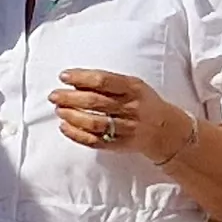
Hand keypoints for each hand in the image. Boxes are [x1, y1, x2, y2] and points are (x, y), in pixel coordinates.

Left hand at [52, 69, 198, 164]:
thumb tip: (76, 82)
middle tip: (54, 96)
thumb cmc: (143, 103)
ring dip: (72, 116)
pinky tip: (65, 127)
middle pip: (95, 102)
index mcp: (134, 88)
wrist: (166, 130)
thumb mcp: (133, 86)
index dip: (81, 78)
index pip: (104, 81)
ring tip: (59, 110)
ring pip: (95, 123)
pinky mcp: (121, 145)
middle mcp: (131, 108)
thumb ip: (108, 82)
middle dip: (70, 98)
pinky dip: (77, 135)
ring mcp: (127, 128)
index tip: (64, 76)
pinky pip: (96, 141)